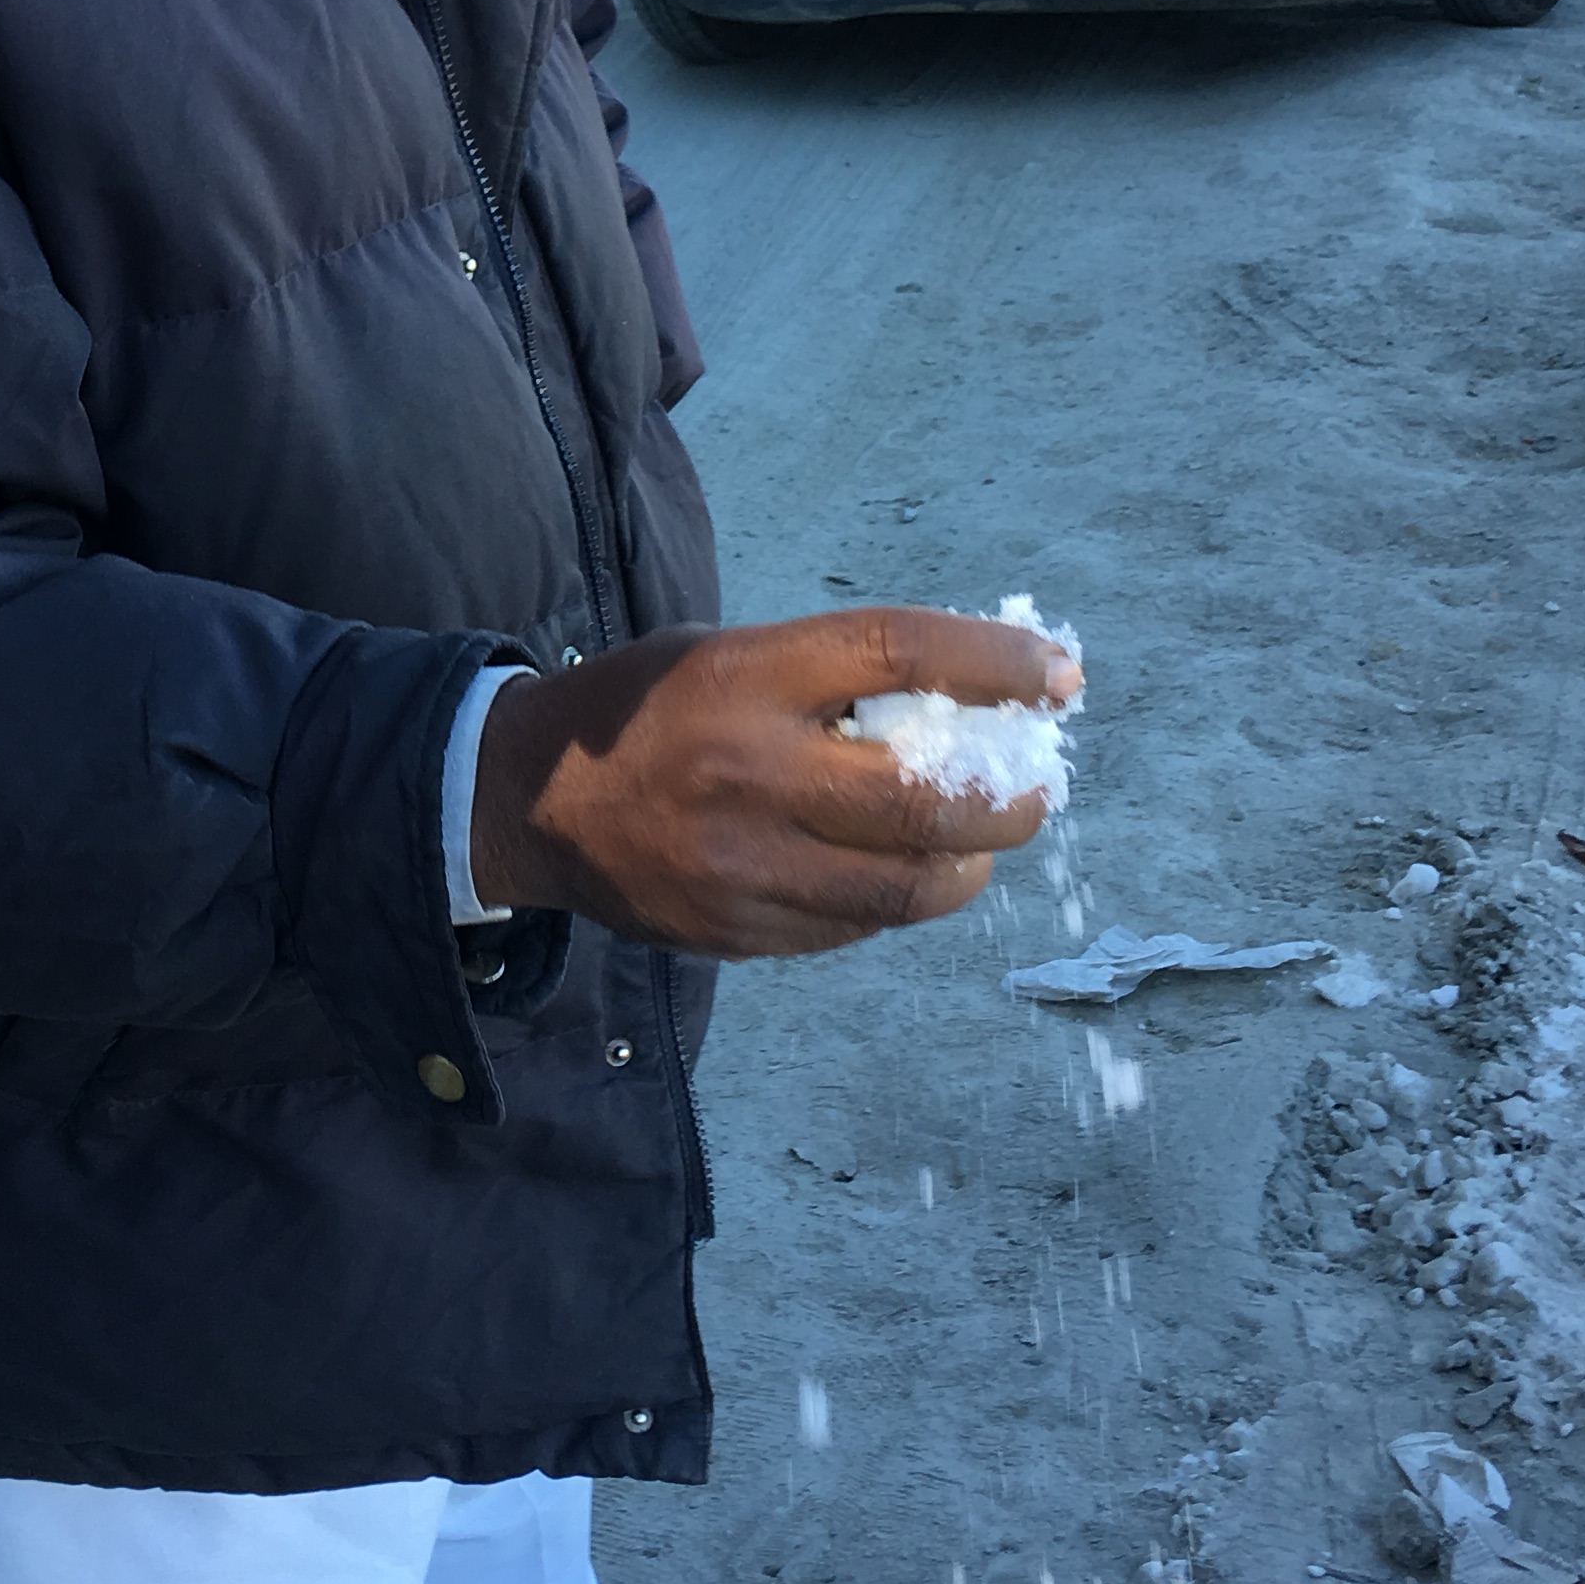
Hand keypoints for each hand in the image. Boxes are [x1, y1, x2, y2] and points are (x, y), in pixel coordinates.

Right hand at [469, 609, 1078, 961]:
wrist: (528, 800)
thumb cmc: (645, 709)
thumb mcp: (726, 653)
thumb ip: (831, 674)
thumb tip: (970, 697)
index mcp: (747, 675)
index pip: (900, 654)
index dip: (995, 664)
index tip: (1056, 675)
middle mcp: (750, 771)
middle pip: (924, 800)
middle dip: (1008, 799)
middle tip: (1033, 787)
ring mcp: (744, 864)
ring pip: (905, 888)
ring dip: (968, 865)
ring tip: (980, 843)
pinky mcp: (739, 930)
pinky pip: (854, 927)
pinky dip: (898, 900)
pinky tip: (902, 875)